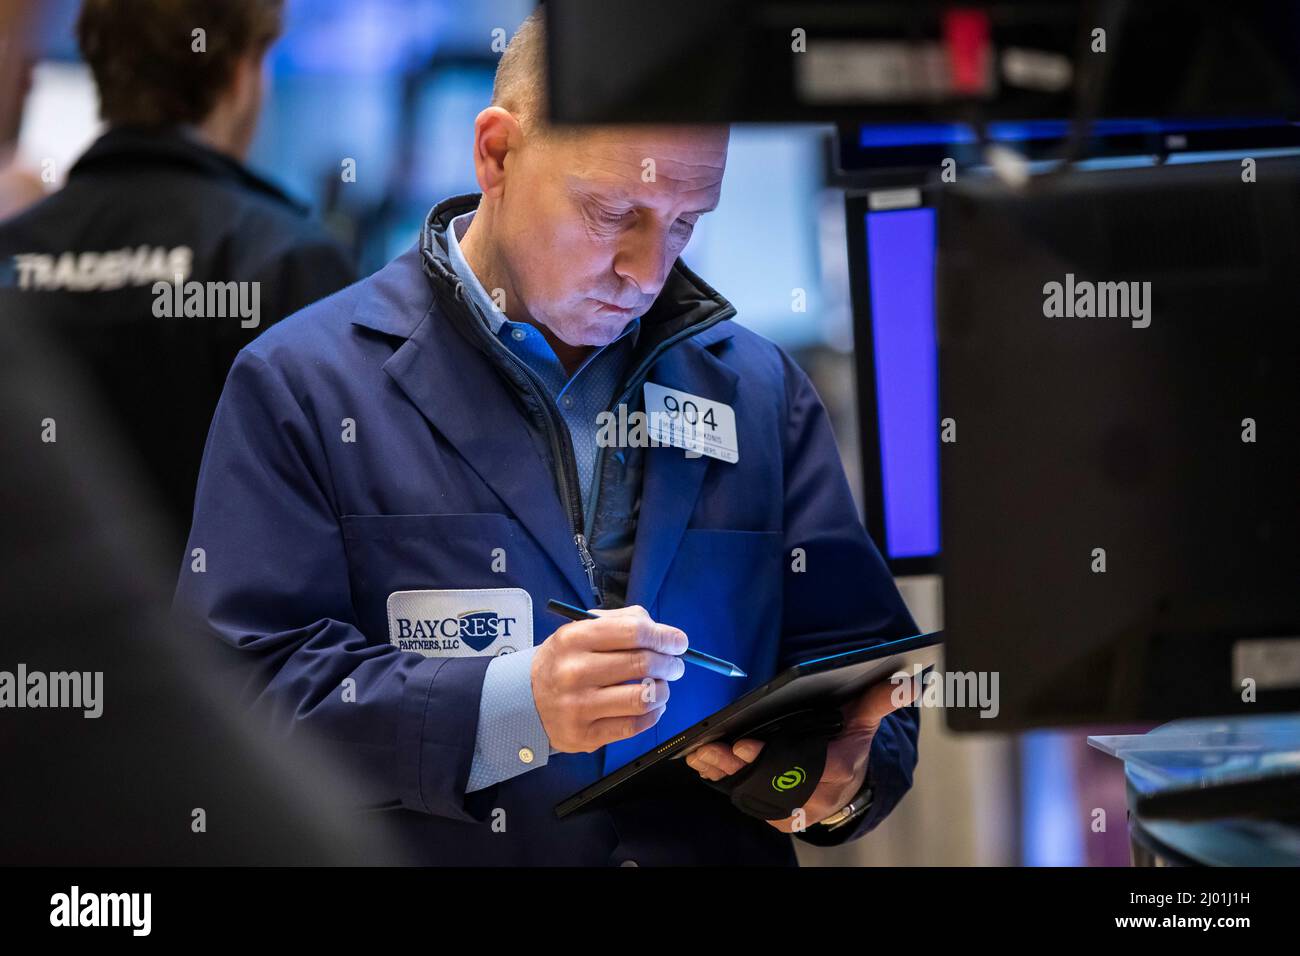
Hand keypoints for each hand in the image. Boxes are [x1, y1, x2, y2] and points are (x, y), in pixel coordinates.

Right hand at [531, 604, 687, 752]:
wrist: (527, 698)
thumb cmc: (565, 660)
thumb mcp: (582, 630)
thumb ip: (622, 622)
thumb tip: (665, 634)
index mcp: (574, 638)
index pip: (633, 632)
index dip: (664, 636)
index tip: (678, 642)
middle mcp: (574, 671)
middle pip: (642, 664)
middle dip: (669, 664)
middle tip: (674, 665)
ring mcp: (579, 706)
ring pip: (643, 698)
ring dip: (664, 690)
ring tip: (662, 686)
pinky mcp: (585, 735)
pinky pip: (635, 725)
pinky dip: (654, 714)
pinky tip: (652, 705)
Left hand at [684, 672, 918, 830]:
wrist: (850, 788)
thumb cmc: (850, 745)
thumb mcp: (866, 720)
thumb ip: (881, 699)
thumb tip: (907, 679)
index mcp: (836, 768)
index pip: (799, 766)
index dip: (767, 759)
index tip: (741, 746)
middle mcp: (815, 796)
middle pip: (768, 782)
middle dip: (734, 766)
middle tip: (708, 749)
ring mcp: (796, 810)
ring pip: (753, 794)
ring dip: (723, 775)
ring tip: (699, 755)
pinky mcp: (779, 817)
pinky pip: (749, 801)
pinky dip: (726, 784)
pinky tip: (705, 766)